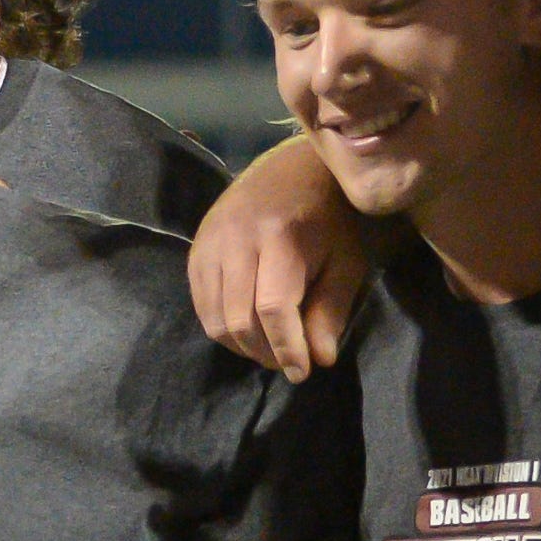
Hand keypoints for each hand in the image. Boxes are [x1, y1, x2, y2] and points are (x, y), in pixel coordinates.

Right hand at [187, 139, 369, 378]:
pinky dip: (222, 326)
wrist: (291, 168)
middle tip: (288, 362)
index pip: (273, 308)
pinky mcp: (196, 248)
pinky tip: (247, 329)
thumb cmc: (328, 216)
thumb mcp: (345, 260)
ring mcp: (210, 242)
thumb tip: (319, 359)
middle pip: (239, 319)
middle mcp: (236, 238)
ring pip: (214, 318)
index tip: (302, 372)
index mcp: (279, 237)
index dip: (287, 347)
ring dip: (242, 345)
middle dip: (265, 352)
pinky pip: (200, 303)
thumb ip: (331, 309)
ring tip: (269, 348)